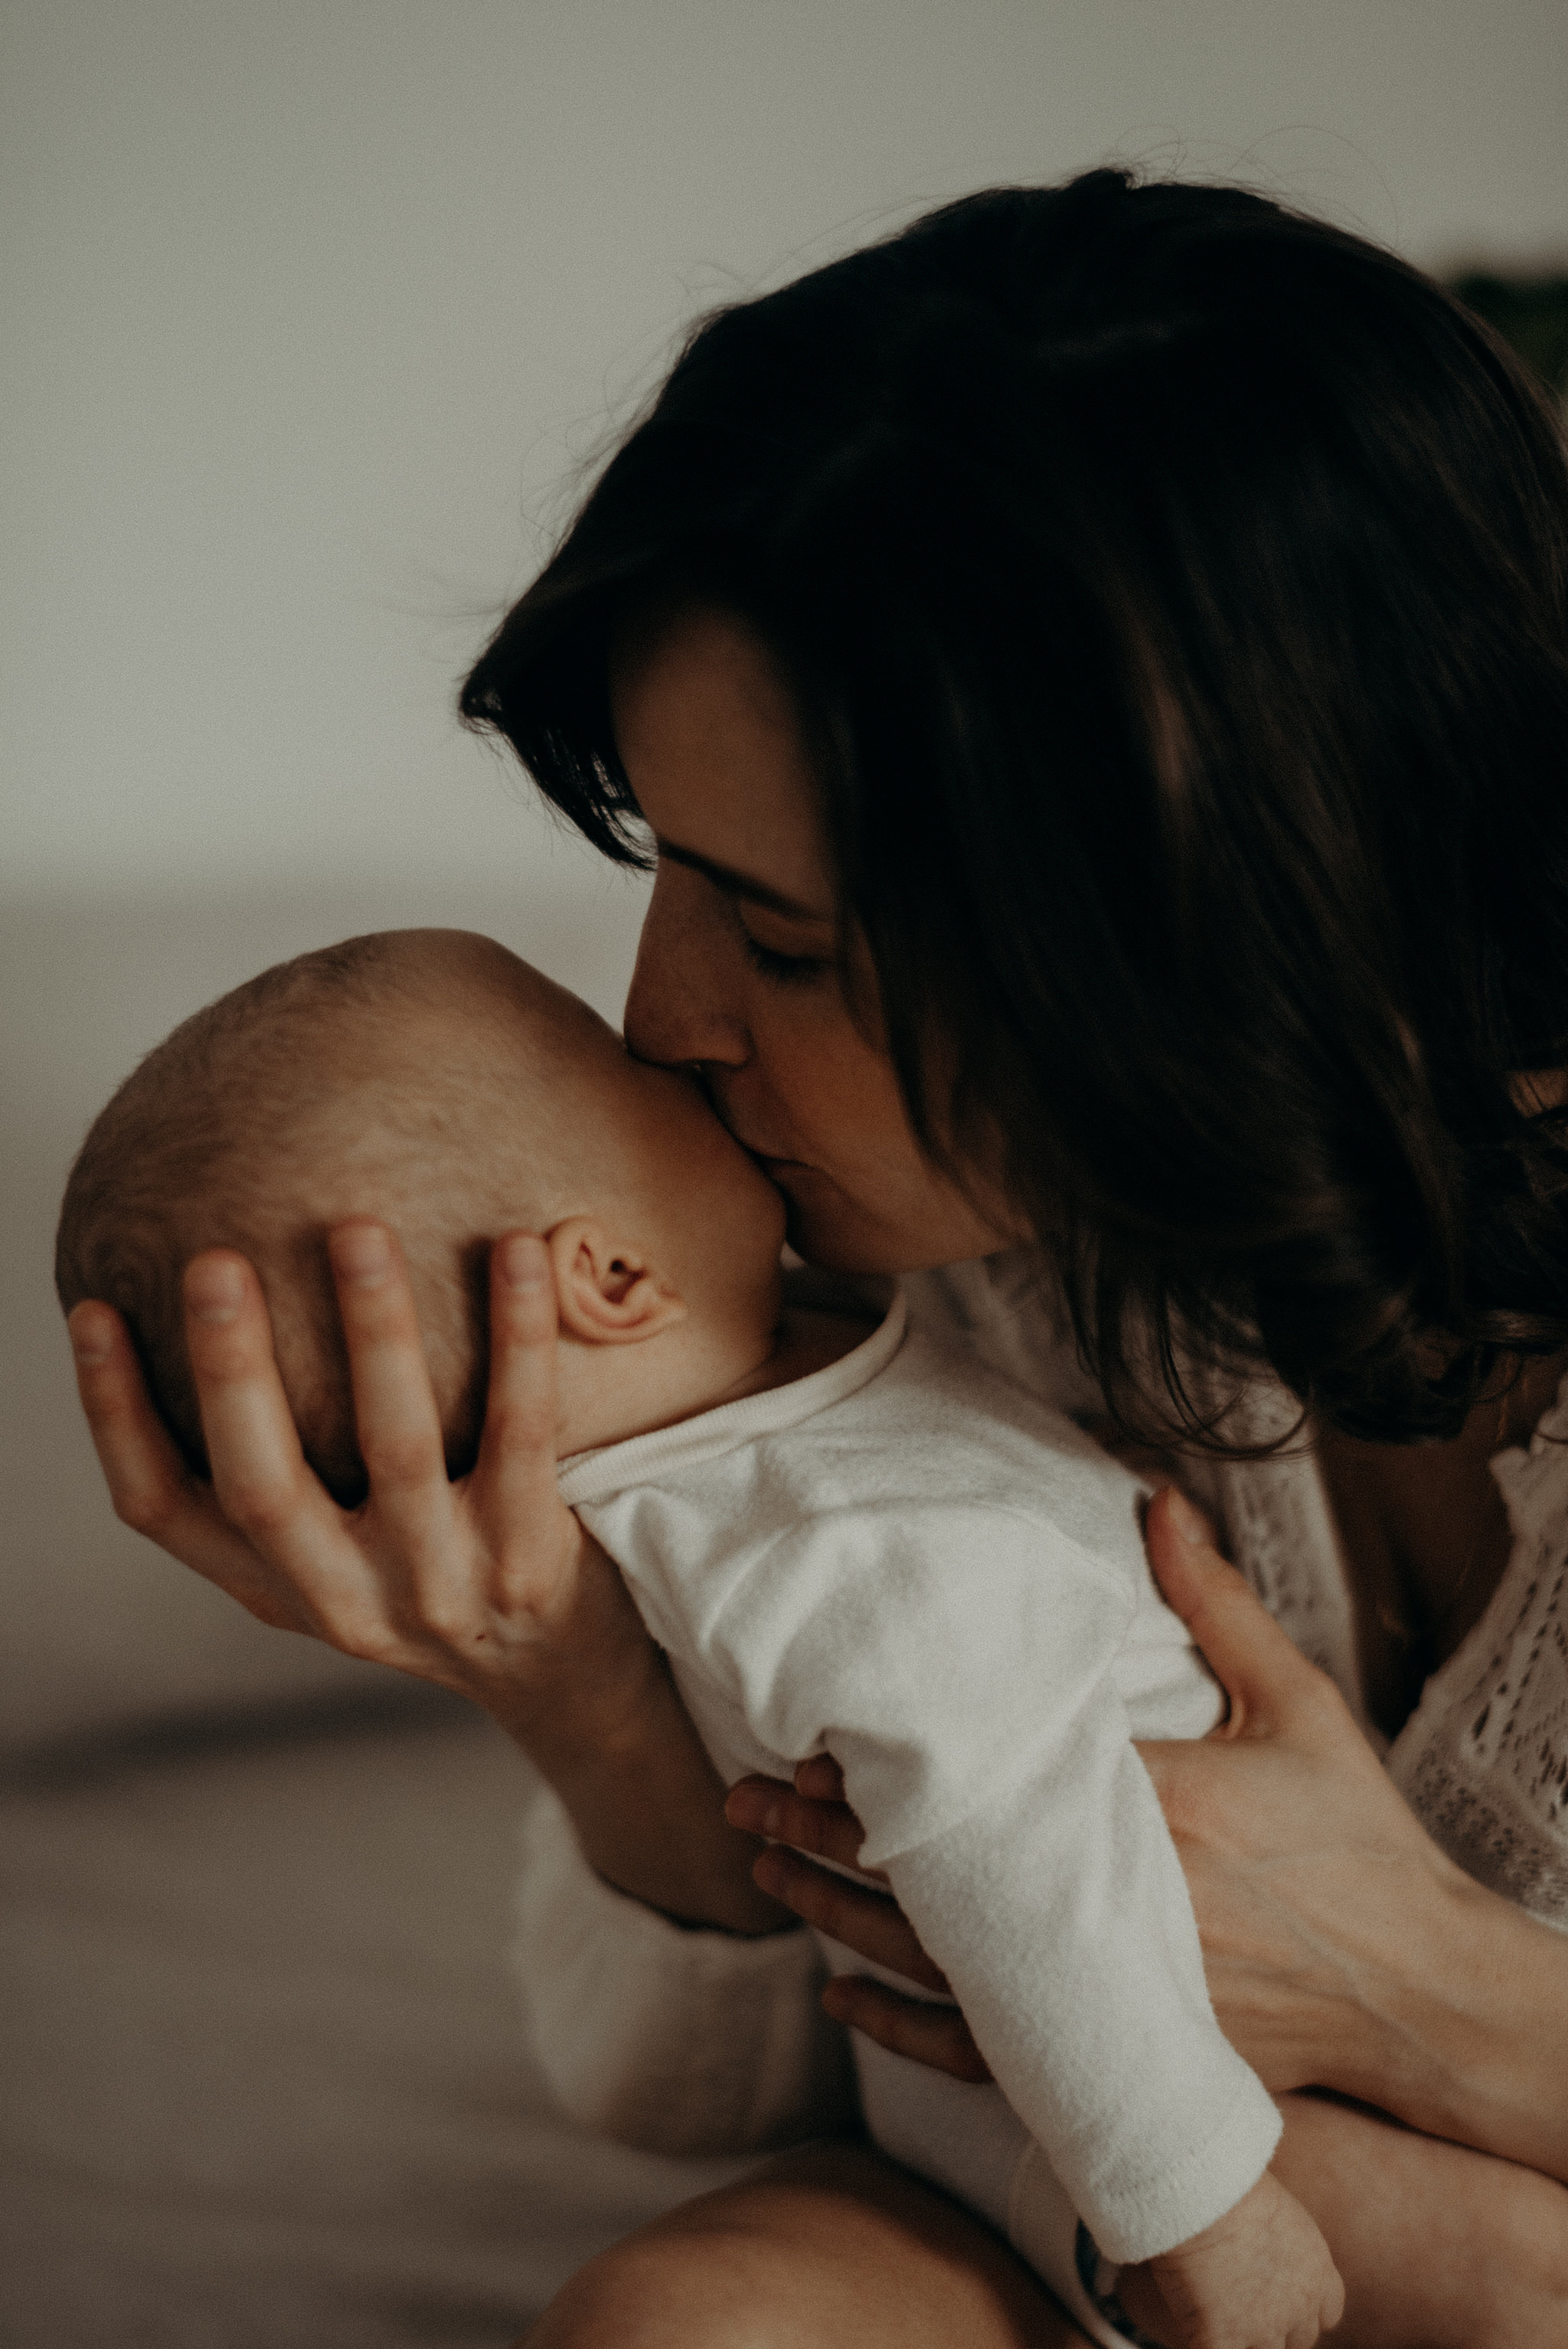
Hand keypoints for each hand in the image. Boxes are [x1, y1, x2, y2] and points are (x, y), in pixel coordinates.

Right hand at [71, 1218, 785, 1930]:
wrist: (565, 1678)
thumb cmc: (434, 1578)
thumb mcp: (337, 1557)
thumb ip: (283, 1477)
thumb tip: (217, 1315)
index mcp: (278, 1588)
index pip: (163, 1512)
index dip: (115, 1417)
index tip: (94, 1311)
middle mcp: (348, 1599)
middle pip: (263, 1486)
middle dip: (231, 1370)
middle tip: (215, 1260)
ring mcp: (442, 1584)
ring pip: (393, 1447)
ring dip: (374, 1331)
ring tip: (358, 1230)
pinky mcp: (532, 1559)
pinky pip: (521, 1428)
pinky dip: (518, 1335)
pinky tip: (519, 1250)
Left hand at [727, 1487, 1476, 2110]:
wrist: (1419, 1994)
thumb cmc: (1357, 1842)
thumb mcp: (1297, 1705)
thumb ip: (1215, 1604)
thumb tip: (1153, 1499)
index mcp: (1156, 1811)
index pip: (985, 1790)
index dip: (885, 1779)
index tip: (807, 1751)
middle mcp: (1117, 1909)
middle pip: (934, 1880)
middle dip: (826, 1841)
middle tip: (743, 1801)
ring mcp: (1110, 1994)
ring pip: (939, 1966)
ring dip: (839, 1919)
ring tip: (763, 1871)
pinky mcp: (1114, 2051)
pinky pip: (983, 2055)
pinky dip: (902, 2030)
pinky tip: (838, 1994)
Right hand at [1116, 2171, 1343, 2348]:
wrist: (1205, 2190)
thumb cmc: (1233, 2178)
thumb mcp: (1276, 2208)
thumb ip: (1280, 2237)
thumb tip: (1260, 2235)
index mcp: (1317, 2270)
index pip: (1327, 2312)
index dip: (1305, 2309)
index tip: (1283, 2299)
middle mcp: (1299, 2306)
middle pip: (1300, 2338)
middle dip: (1277, 2327)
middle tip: (1245, 2306)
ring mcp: (1262, 2329)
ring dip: (1245, 2340)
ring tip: (1219, 2318)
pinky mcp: (1223, 2339)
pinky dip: (1205, 2342)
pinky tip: (1196, 2330)